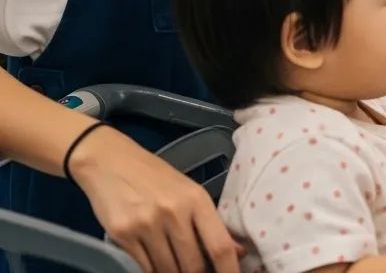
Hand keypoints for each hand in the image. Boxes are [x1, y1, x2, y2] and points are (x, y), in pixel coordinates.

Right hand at [70, 124, 242, 272]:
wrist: (111, 162)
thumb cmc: (155, 177)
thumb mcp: (188, 191)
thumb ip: (209, 222)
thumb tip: (236, 252)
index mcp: (196, 199)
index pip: (219, 245)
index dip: (229, 270)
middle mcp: (174, 212)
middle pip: (193, 265)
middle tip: (198, 272)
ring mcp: (147, 225)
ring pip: (168, 271)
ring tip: (176, 267)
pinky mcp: (123, 236)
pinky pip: (144, 268)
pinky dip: (152, 271)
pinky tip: (156, 264)